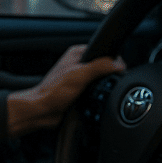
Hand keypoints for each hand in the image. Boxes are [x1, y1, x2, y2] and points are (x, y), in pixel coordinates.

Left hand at [5, 44, 124, 136]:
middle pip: (103, 67)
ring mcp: (78, 78)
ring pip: (100, 80)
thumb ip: (100, 67)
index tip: (118, 70)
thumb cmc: (53, 92)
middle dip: (107, 76)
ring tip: (96, 93)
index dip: (113, 60)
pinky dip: (97, 96)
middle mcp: (77, 63)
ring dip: (102, 88)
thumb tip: (119, 64)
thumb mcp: (79, 75)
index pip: (103, 51)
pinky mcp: (79, 91)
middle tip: (104, 85)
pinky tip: (94, 100)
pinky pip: (95, 92)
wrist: (42, 112)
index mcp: (77, 53)